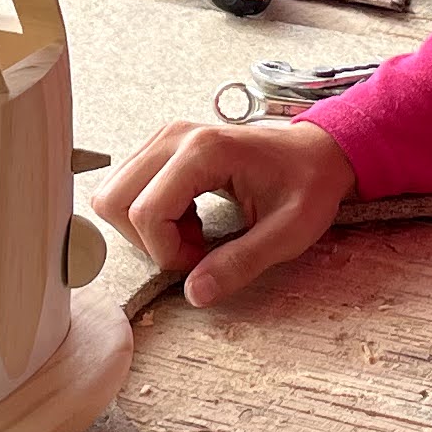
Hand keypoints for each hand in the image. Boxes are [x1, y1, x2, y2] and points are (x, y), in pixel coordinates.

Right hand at [93, 119, 356, 308]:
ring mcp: (164, 138)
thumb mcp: (287, 234)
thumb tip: (195, 294)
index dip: (168, 253)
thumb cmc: (308, 185)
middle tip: (193, 250)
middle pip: (114, 201)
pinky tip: (190, 220)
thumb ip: (240, 264)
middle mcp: (174, 137)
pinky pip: (128, 189)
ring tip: (193, 234)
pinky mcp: (162, 147)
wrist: (318, 152)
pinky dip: (150, 217)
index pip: (146, 213)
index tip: (203, 261)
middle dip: (147, 241)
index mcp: (204, 151)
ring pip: (113, 196)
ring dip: (146, 230)